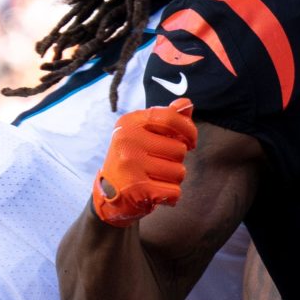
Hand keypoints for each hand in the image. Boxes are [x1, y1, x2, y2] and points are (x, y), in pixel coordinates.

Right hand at [93, 101, 196, 224]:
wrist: (108, 196)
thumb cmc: (132, 161)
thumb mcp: (144, 134)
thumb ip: (167, 119)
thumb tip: (187, 103)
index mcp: (130, 123)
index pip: (170, 117)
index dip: (189, 129)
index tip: (191, 141)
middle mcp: (128, 140)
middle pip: (179, 149)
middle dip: (177, 160)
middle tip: (159, 166)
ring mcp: (131, 165)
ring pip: (179, 171)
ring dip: (173, 179)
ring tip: (155, 179)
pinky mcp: (137, 189)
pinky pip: (174, 192)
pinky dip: (170, 196)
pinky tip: (155, 193)